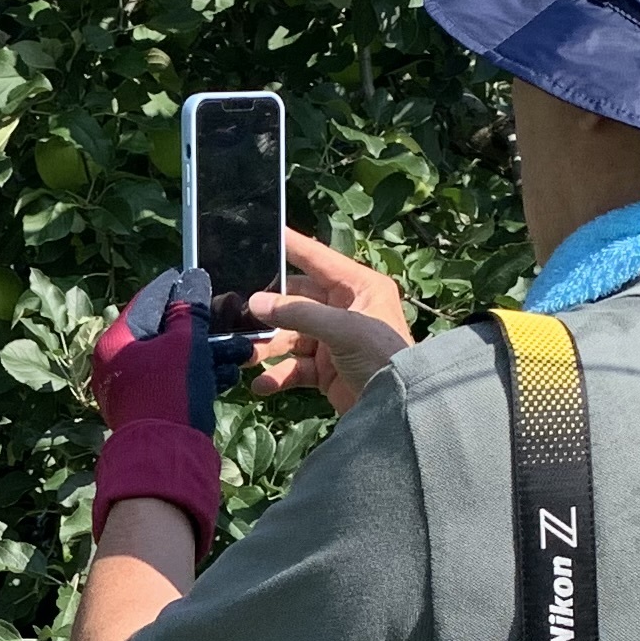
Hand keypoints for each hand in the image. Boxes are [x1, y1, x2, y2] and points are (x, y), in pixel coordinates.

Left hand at [88, 265, 222, 541]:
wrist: (167, 457)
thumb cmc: (171, 393)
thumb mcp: (185, 346)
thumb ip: (190, 312)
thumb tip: (192, 281)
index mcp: (117, 342)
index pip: (148, 302)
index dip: (176, 288)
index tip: (197, 277)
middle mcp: (119, 364)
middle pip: (163, 333)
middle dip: (201, 327)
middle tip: (227, 319)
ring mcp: (133, 388)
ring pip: (174, 360)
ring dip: (207, 353)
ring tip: (240, 350)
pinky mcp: (150, 408)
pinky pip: (175, 382)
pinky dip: (199, 376)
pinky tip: (227, 374)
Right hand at [243, 227, 412, 414]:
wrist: (401, 409)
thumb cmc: (383, 357)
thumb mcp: (344, 330)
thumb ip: (299, 314)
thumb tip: (256, 302)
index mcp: (359, 286)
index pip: (318, 258)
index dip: (292, 245)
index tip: (264, 231)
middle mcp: (345, 309)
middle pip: (296, 301)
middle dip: (269, 312)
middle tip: (238, 316)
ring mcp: (334, 340)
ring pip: (290, 336)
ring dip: (267, 347)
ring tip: (246, 356)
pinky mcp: (326, 369)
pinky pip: (295, 367)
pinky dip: (278, 376)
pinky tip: (262, 384)